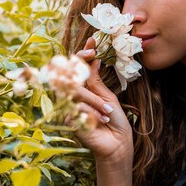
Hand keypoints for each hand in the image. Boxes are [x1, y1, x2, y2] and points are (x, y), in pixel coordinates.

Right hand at [72, 37, 133, 165]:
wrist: (117, 144)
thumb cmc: (114, 121)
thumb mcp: (107, 97)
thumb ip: (96, 80)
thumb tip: (94, 58)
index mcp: (83, 89)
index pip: (77, 67)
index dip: (83, 53)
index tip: (94, 41)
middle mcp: (73, 96)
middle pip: (69, 73)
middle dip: (81, 62)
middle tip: (93, 52)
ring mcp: (68, 107)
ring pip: (76, 91)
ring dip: (94, 101)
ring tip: (107, 113)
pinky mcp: (68, 119)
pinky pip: (78, 107)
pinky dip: (92, 113)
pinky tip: (101, 121)